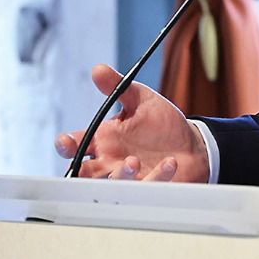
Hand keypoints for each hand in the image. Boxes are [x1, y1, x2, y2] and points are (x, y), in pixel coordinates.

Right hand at [54, 65, 209, 182]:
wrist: (192, 145)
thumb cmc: (161, 124)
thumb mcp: (140, 100)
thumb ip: (118, 87)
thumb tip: (98, 69)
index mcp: (104, 139)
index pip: (76, 144)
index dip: (66, 145)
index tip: (66, 142)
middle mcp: (111, 161)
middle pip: (84, 173)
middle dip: (81, 172)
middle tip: (93, 164)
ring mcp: (129, 178)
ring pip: (112, 184)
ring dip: (120, 174)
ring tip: (133, 161)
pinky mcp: (149, 188)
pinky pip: (148, 187)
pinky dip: (157, 176)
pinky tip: (170, 162)